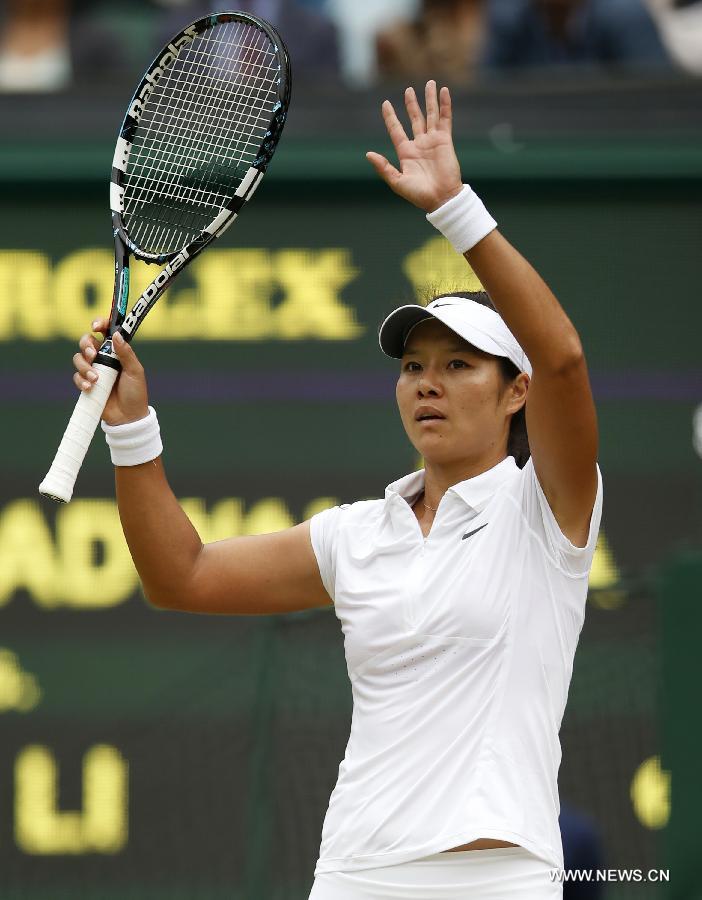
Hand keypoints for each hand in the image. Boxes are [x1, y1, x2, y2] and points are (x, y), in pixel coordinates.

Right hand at [73, 319, 148, 425]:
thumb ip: (126, 353)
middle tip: (93, 354)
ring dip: (84, 366)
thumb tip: (116, 335)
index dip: (99, 324)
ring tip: (96, 379)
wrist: (128, 417)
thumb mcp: (135, 371)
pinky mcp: (86, 383)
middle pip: (86, 342)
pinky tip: (90, 387)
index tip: (96, 326)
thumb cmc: (135, 393)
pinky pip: (77, 376)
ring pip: (78, 358)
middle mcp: (103, 358)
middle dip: (86, 345)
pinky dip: (81, 380)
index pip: (106, 332)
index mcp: (116, 352)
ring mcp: (94, 370)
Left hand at [366, 80, 462, 213]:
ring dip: (429, 99)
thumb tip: (368, 154)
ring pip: (430, 115)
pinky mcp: (445, 140)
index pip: (396, 130)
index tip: (385, 104)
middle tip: (408, 90)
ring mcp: (432, 141)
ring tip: (429, 83)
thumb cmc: (418, 194)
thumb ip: (383, 167)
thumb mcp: (397, 182)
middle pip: (414, 118)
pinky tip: (444, 91)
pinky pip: (445, 119)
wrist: (441, 199)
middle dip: (411, 104)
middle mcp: (419, 144)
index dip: (390, 117)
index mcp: (406, 153)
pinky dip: (445, 105)